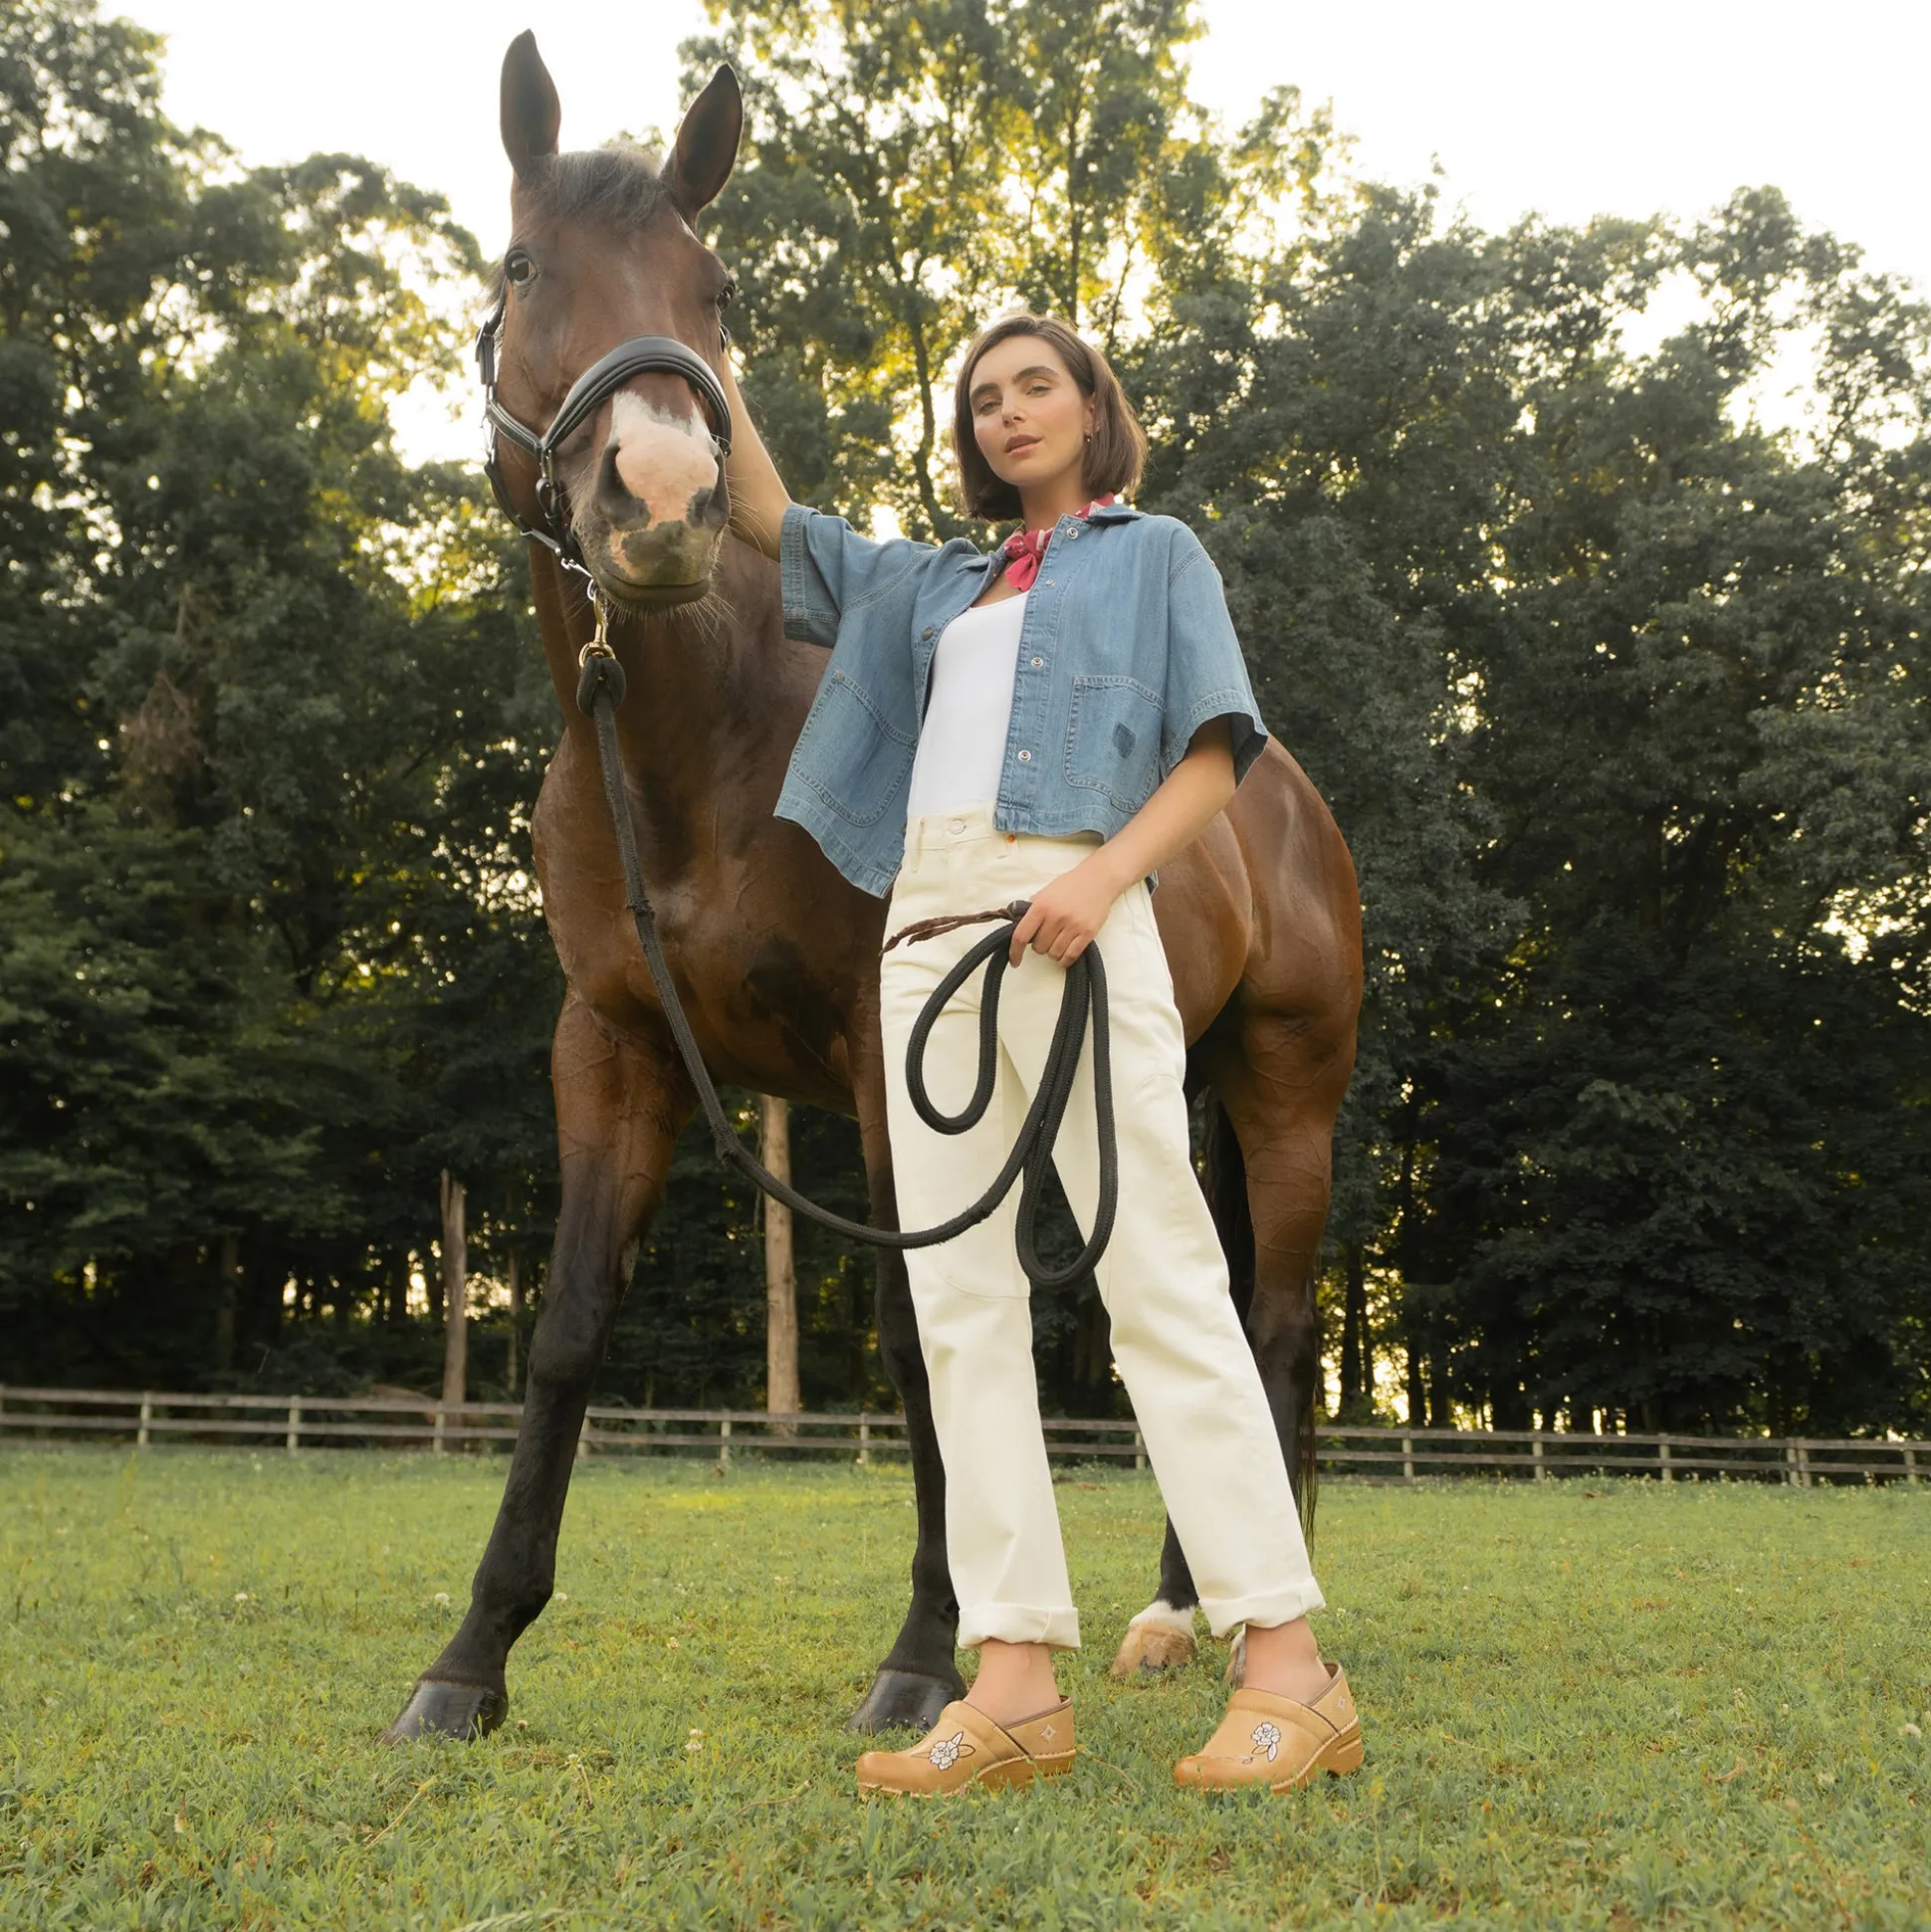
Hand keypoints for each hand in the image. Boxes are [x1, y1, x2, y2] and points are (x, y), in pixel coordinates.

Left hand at [1008, 853, 1123, 966]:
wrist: (1098, 879)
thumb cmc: (1070, 885)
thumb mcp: (1046, 892)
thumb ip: (1032, 908)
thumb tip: (1019, 924)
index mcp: (1041, 906)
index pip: (1021, 935)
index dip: (1015, 952)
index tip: (1015, 961)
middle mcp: (1056, 917)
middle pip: (1039, 947)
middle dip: (1040, 945)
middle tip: (1047, 936)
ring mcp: (1073, 925)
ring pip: (1054, 954)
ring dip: (1053, 952)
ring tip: (1058, 941)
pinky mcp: (1088, 933)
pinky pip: (1070, 956)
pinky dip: (1065, 960)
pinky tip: (1064, 954)